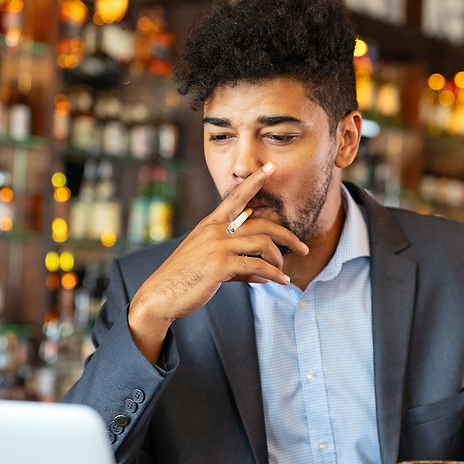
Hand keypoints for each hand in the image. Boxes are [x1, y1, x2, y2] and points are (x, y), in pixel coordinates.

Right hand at [127, 162, 309, 361]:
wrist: (160, 296)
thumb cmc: (185, 279)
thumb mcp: (209, 262)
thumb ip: (237, 262)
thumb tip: (262, 273)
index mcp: (211, 224)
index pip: (236, 197)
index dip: (254, 181)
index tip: (271, 167)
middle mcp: (215, 230)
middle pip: (262, 223)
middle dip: (287, 235)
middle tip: (303, 248)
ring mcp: (218, 245)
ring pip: (264, 243)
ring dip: (279, 259)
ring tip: (284, 272)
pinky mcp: (220, 264)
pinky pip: (257, 266)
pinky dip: (274, 275)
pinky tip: (281, 282)